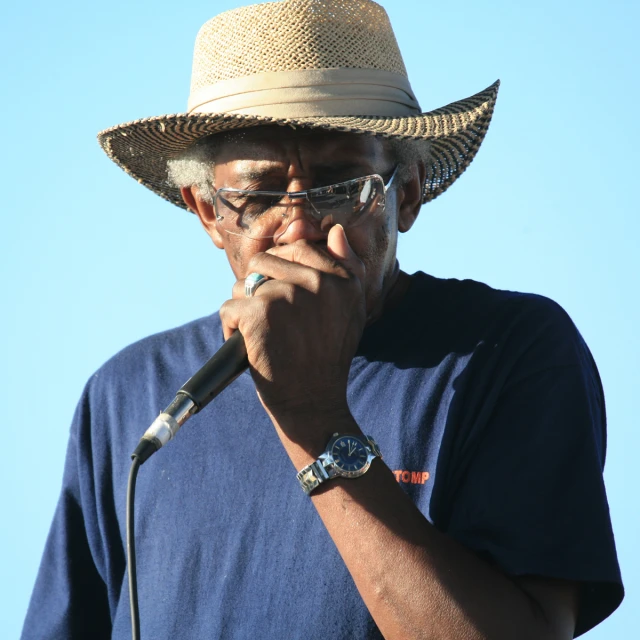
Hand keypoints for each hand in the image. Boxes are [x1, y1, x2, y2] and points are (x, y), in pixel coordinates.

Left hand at [219, 225, 365, 446]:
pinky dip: (232, 330)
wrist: (313, 402)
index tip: (282, 294)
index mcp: (342, 278)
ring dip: (245, 308)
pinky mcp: (260, 313)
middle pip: (266, 261)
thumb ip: (346, 268)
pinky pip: (229, 308)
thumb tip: (336, 231)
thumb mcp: (351, 310)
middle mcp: (318, 281)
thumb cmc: (327, 357)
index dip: (281, 269)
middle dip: (261, 287)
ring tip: (262, 334)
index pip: (298, 247)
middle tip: (272, 319)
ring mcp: (287, 295)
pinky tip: (249, 347)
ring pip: (244, 284)